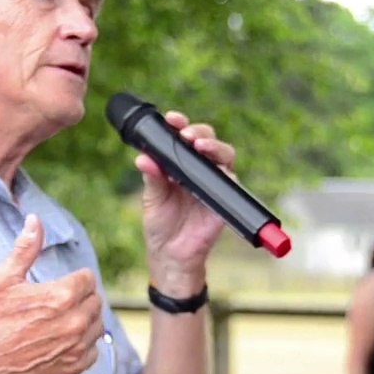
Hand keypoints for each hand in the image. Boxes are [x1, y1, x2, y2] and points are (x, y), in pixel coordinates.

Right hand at [0, 215, 104, 373]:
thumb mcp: (5, 278)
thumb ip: (26, 248)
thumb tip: (34, 220)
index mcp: (61, 296)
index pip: (88, 279)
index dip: (75, 280)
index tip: (60, 285)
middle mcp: (75, 321)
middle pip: (96, 300)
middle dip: (81, 298)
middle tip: (59, 303)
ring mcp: (77, 346)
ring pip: (98, 325)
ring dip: (85, 320)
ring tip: (61, 320)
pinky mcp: (75, 366)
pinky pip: (94, 350)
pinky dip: (84, 345)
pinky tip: (63, 341)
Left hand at [135, 112, 236, 285]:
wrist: (170, 255)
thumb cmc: (161, 224)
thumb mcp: (152, 198)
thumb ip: (152, 176)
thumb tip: (143, 157)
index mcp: (180, 164)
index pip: (184, 137)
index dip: (180, 124)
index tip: (171, 119)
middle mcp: (200, 170)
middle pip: (208, 140)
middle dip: (199, 132)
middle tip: (185, 134)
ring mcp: (215, 183)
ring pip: (224, 155)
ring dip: (214, 147)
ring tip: (198, 146)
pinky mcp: (225, 199)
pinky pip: (230, 182)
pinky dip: (223, 174)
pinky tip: (213, 170)